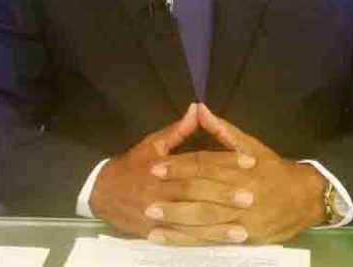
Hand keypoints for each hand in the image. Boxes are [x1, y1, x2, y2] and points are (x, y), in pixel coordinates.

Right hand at [89, 103, 242, 240]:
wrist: (101, 192)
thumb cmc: (132, 166)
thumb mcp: (152, 144)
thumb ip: (177, 130)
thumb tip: (197, 108)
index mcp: (161, 166)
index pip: (197, 162)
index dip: (223, 162)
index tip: (249, 162)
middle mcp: (159, 190)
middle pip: (194, 192)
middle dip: (223, 196)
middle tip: (250, 197)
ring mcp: (156, 214)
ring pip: (189, 220)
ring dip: (216, 226)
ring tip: (243, 230)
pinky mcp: (153, 232)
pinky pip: (179, 239)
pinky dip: (200, 241)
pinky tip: (219, 243)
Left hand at [147, 104, 326, 244]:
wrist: (305, 197)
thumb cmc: (272, 168)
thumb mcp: (250, 145)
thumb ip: (222, 129)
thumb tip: (199, 108)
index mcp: (238, 167)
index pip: (204, 165)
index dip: (178, 166)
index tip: (154, 167)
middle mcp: (239, 192)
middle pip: (202, 194)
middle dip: (173, 198)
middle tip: (146, 200)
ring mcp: (242, 217)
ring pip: (206, 220)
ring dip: (178, 223)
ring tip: (152, 223)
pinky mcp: (243, 237)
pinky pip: (212, 238)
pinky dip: (189, 240)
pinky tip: (169, 240)